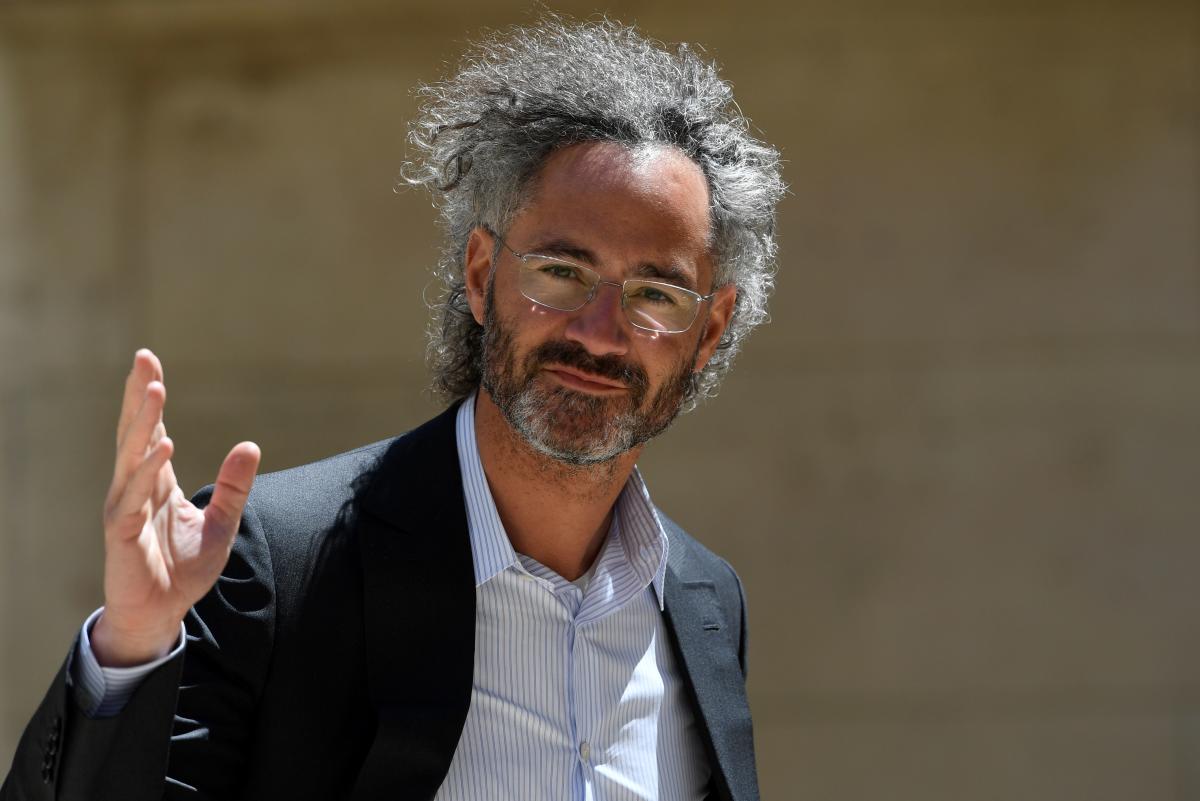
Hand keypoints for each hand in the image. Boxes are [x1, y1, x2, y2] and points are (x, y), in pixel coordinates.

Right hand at [91, 349, 260, 666]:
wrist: (162, 614)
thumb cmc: (184, 569)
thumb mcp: (222, 523)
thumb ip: (234, 487)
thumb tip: (250, 445)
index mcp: (155, 482)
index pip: (152, 431)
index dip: (151, 399)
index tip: (150, 363)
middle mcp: (135, 488)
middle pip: (136, 433)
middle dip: (138, 395)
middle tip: (143, 357)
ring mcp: (125, 508)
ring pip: (131, 456)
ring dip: (143, 423)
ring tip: (154, 390)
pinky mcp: (122, 533)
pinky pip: (133, 496)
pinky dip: (147, 470)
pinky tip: (162, 446)